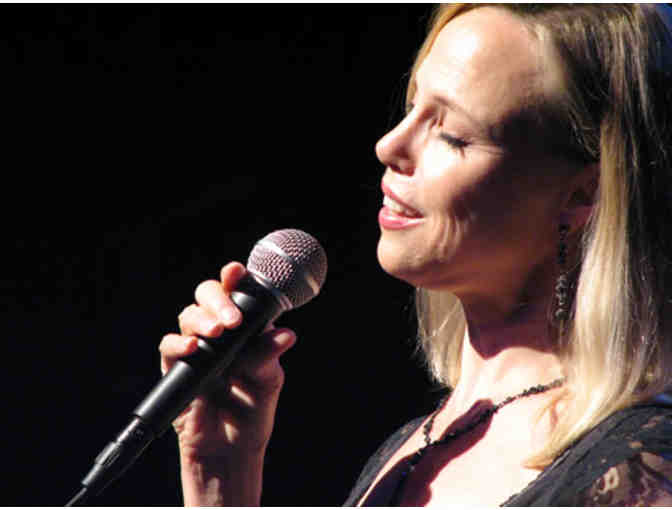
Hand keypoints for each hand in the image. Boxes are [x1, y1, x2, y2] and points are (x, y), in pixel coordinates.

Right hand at [159, 262, 296, 504]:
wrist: (231, 448)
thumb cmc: (253, 410)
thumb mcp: (268, 381)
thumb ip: (269, 356)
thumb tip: (287, 333)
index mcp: (244, 328)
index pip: (238, 293)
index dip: (235, 278)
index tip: (238, 270)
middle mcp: (218, 331)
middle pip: (208, 295)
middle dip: (218, 299)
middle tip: (232, 320)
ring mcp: (196, 347)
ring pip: (188, 315)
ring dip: (201, 319)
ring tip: (218, 333)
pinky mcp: (176, 367)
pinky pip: (169, 346)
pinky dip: (179, 344)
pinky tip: (194, 348)